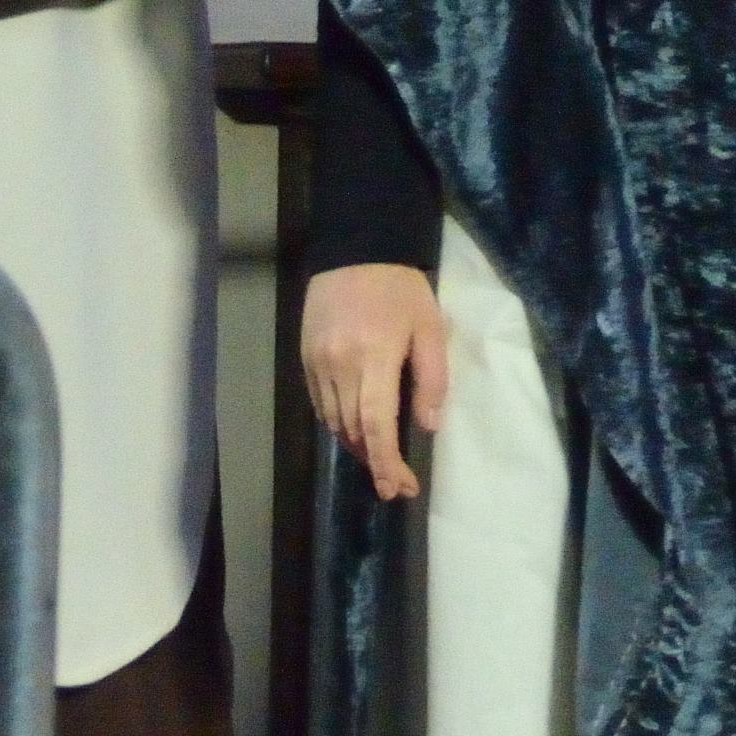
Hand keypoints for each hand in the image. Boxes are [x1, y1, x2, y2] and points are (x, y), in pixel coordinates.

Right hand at [302, 262, 447, 501]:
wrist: (355, 247)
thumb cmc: (400, 288)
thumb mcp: (429, 328)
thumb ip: (431, 379)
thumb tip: (428, 426)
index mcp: (374, 357)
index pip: (376, 424)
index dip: (385, 462)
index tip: (397, 488)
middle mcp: (339, 364)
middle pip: (352, 429)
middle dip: (374, 462)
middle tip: (395, 483)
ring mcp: (317, 360)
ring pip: (333, 420)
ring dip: (356, 445)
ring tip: (378, 458)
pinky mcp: (305, 355)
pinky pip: (320, 403)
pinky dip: (337, 422)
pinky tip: (354, 428)